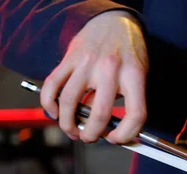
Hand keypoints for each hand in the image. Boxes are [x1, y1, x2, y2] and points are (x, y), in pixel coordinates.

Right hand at [40, 10, 147, 143]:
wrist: (113, 22)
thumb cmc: (128, 54)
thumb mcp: (138, 76)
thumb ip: (128, 102)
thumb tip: (112, 131)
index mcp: (134, 75)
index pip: (135, 114)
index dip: (126, 135)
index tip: (116, 139)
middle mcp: (110, 69)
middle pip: (98, 114)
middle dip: (92, 135)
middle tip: (90, 138)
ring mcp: (87, 63)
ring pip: (68, 103)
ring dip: (67, 124)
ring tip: (72, 130)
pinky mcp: (69, 58)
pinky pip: (52, 85)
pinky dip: (49, 104)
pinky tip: (54, 112)